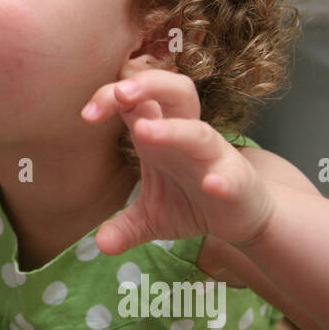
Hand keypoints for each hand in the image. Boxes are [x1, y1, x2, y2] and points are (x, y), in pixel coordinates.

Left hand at [79, 69, 275, 254]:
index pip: (136, 101)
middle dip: (148, 85)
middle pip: (175, 91)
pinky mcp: (237, 181)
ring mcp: (214, 157)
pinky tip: (210, 185)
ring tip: (144, 132)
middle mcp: (187, 136)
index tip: (86, 116)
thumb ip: (124, 226)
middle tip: (120, 93)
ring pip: (198, 132)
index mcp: (161, 134)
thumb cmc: (193, 203)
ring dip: (172, 130)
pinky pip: (231, 175)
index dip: (111, 98)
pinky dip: (222, 178)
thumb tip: (101, 244)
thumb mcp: (151, 218)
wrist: (242, 217)